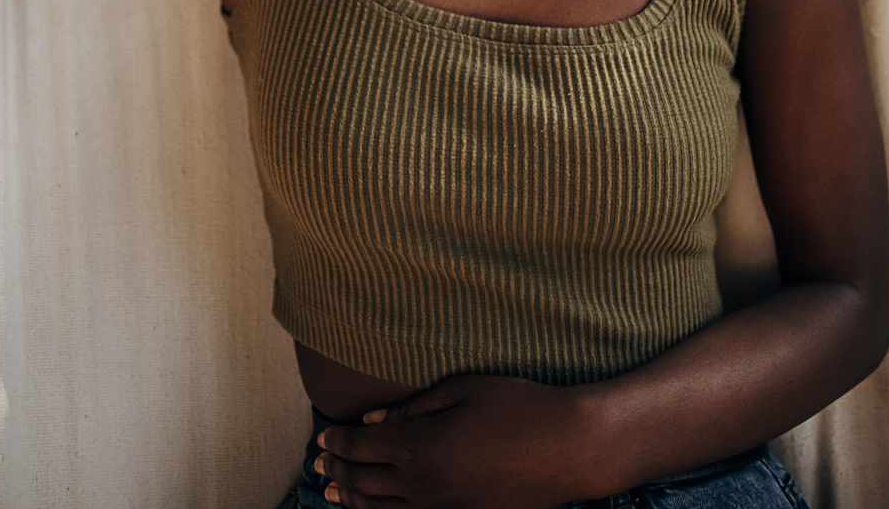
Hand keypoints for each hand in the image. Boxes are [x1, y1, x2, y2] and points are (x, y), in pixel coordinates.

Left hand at [313, 375, 606, 508]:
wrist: (570, 448)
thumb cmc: (519, 406)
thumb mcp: (462, 390)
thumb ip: (412, 409)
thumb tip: (371, 421)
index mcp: (419, 447)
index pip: (361, 447)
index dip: (336, 442)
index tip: (321, 437)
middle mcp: (424, 486)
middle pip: (365, 482)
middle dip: (337, 471)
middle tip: (319, 464)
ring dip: (353, 499)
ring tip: (335, 492)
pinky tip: (380, 508)